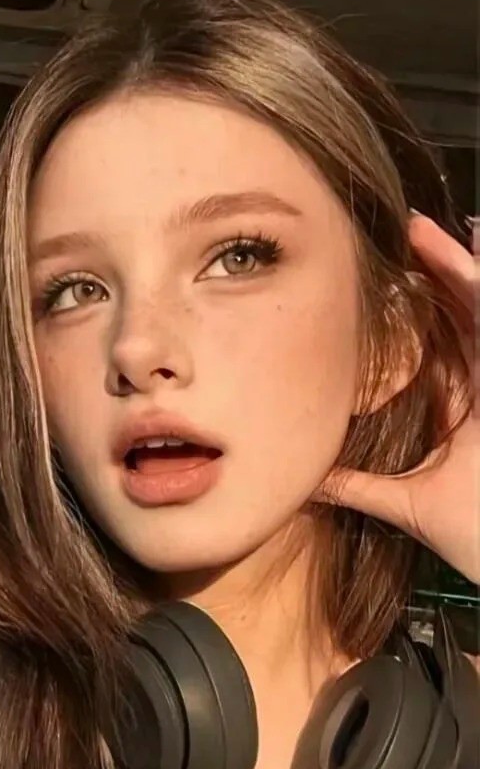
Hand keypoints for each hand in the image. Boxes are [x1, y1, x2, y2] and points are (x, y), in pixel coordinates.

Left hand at [315, 214, 477, 582]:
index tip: (393, 280)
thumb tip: (306, 479)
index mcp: (469, 411)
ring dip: (465, 271)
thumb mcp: (406, 505)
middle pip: (468, 318)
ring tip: (437, 230)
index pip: (446, 347)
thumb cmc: (477, 538)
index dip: (426, 310)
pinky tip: (474, 257)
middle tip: (410, 231)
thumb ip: (359, 487)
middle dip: (443, 273)